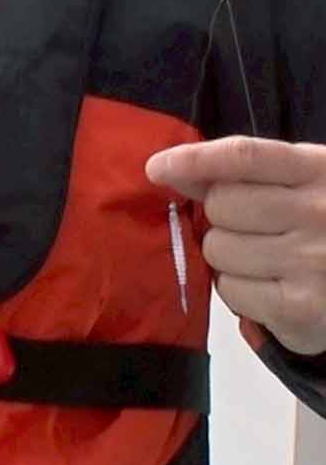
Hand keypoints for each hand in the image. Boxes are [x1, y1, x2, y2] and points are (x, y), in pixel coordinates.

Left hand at [148, 137, 325, 355]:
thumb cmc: (323, 227)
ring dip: (228, 257)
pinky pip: (231, 290)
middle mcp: (319, 212)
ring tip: (266, 262)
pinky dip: (239, 291)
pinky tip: (270, 288)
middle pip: (221, 205)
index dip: (193, 160)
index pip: (244, 156)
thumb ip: (243, 174)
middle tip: (252, 231)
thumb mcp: (300, 186)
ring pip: (218, 250)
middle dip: (221, 219)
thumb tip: (169, 171)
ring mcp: (313, 261)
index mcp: (318, 171)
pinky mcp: (302, 308)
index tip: (156, 168)